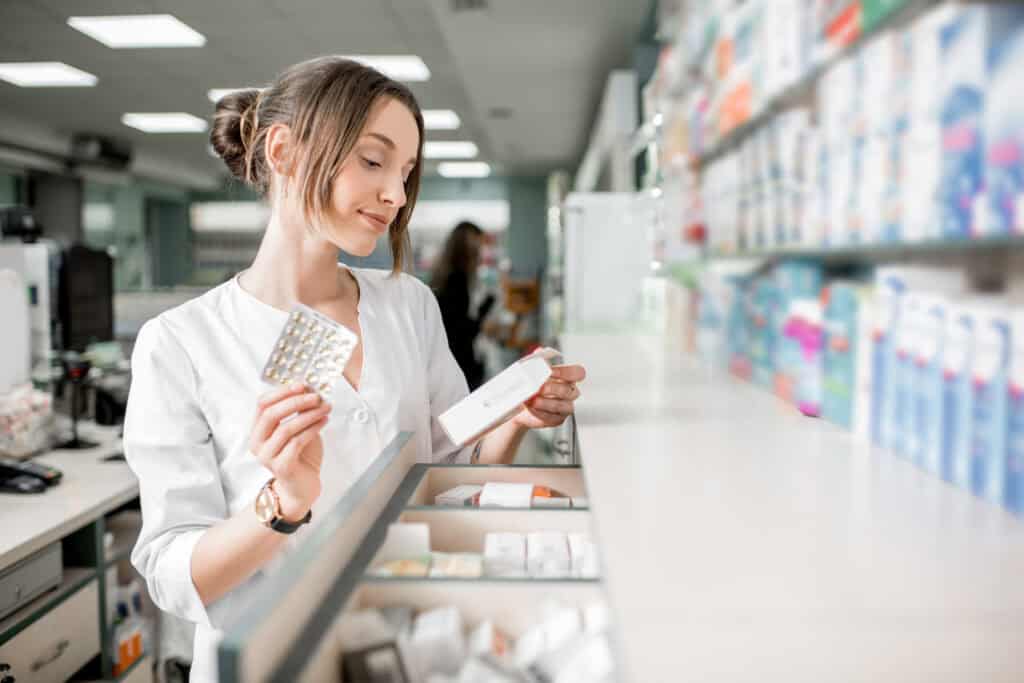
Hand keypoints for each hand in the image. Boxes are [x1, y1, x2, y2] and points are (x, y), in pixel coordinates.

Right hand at [248, 383, 330, 520]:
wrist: (302, 486)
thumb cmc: (300, 455)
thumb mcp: (298, 428)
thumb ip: (298, 411)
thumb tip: (309, 388)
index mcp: (258, 430)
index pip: (262, 404)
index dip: (281, 392)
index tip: (301, 384)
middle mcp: (257, 443)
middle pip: (271, 414)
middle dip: (296, 402)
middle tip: (316, 396)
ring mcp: (267, 456)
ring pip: (286, 428)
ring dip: (308, 415)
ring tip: (326, 408)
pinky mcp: (281, 467)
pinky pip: (297, 442)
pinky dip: (312, 429)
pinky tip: (324, 421)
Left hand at [512, 364, 585, 429]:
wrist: (520, 403)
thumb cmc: (531, 384)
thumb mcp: (533, 370)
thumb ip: (538, 360)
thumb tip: (539, 351)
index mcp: (568, 378)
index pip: (578, 373)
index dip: (566, 372)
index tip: (551, 371)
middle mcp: (570, 393)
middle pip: (569, 391)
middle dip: (553, 388)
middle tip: (540, 387)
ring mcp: (565, 407)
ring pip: (562, 406)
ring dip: (546, 402)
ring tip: (533, 400)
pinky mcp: (557, 419)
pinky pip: (552, 417)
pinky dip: (540, 413)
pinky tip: (532, 408)